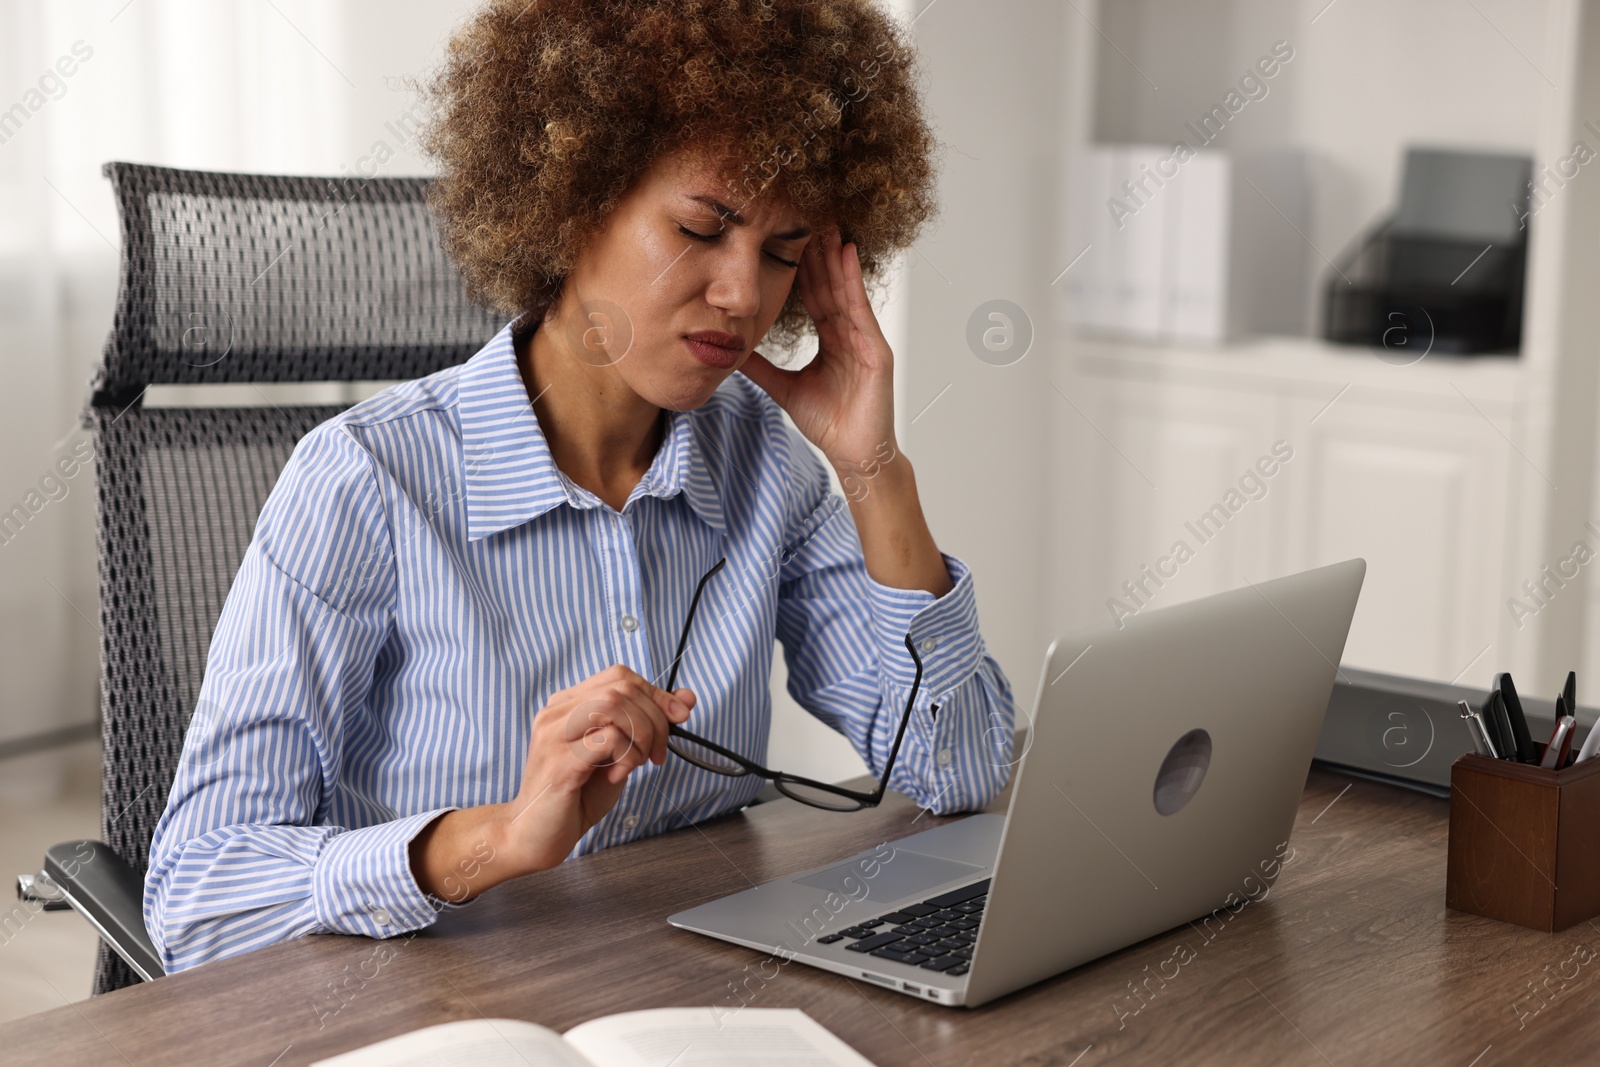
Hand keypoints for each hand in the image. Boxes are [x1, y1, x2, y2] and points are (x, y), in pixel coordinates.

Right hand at [409, 665, 693, 898]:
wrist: (532, 837)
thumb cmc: (576, 796)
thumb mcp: (620, 756)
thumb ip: (645, 727)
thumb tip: (685, 700)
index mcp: (568, 706)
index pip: (620, 677)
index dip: (656, 694)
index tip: (678, 718)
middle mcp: (557, 713)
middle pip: (621, 687)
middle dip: (655, 718)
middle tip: (657, 752)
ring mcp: (554, 735)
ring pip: (613, 705)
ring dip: (642, 733)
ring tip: (639, 762)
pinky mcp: (559, 762)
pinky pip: (607, 740)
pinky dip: (627, 755)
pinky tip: (619, 775)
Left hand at [740, 229, 897, 473]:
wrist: (853, 454)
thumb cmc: (829, 423)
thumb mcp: (784, 387)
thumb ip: (761, 367)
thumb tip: (730, 350)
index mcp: (830, 339)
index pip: (813, 294)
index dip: (801, 267)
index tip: (785, 237)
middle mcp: (848, 333)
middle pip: (829, 284)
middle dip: (818, 251)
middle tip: (804, 213)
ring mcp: (864, 338)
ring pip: (844, 288)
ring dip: (834, 254)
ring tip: (824, 221)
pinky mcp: (876, 348)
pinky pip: (861, 307)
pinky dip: (853, 279)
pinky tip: (846, 253)